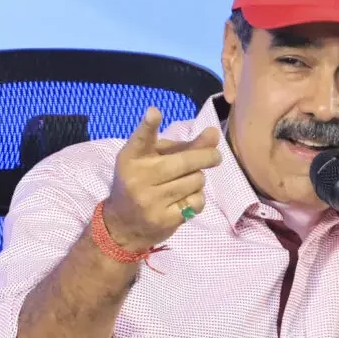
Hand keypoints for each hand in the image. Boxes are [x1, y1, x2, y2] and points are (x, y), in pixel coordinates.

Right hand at [103, 107, 221, 251]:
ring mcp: (150, 201)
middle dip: (207, 156)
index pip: (141, 139)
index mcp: (132, 157)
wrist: (123, 224)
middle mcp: (138, 177)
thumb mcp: (155, 159)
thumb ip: (184, 146)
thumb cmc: (142, 182)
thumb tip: (214, 134)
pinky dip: (197, 198)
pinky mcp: (163, 220)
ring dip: (199, 179)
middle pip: (185, 162)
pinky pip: (197, 201)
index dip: (148, 125)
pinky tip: (185, 199)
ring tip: (188, 181)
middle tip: (215, 156)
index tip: (154, 113)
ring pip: (195, 181)